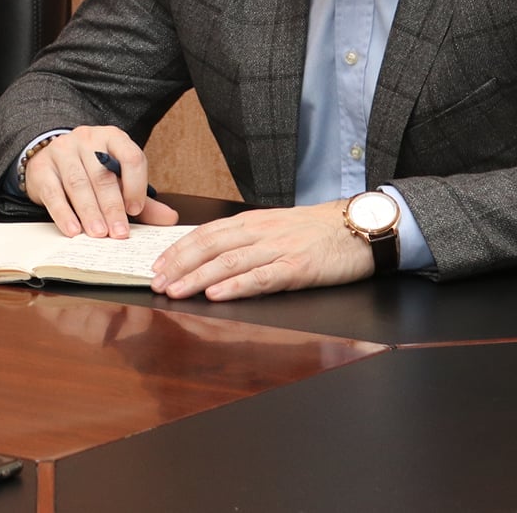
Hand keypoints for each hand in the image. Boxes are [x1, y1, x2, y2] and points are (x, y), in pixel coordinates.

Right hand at [24, 126, 179, 238]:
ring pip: (77, 182)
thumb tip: (170, 219)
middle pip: (102, 174)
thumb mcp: (118, 180)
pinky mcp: (41, 168)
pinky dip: (63, 213)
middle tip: (119, 233)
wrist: (51, 158)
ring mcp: (62, 151)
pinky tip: (73, 230)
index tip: (136, 210)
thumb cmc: (91, 171)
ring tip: (98, 234)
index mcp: (112, 138)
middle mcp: (86, 139)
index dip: (135, 184)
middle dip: (112, 206)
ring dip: (89, 211)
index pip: (129, 155)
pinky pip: (53, 192)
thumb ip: (141, 199)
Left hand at [148, 201, 372, 300]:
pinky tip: (216, 294)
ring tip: (175, 291)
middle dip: (178, 266)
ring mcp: (278, 249)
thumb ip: (246, 238)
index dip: (177, 250)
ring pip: (228, 262)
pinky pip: (260, 277)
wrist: (359, 227)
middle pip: (209, 247)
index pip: (205, 234)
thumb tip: (211, 253)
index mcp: (251, 222)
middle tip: (156, 283)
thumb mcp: (275, 227)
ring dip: (196, 278)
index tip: (157, 265)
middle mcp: (259, 232)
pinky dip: (235, 286)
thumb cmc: (317, 230)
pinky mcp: (297, 268)